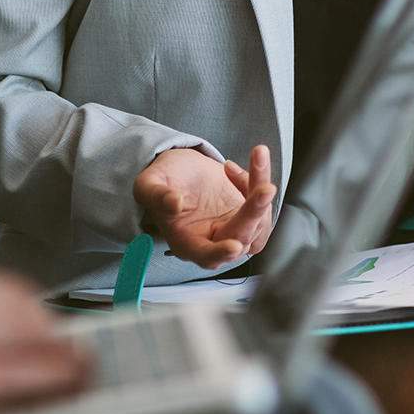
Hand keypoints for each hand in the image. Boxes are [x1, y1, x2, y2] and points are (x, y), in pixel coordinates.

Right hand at [132, 144, 275, 267]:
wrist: (181, 171)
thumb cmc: (163, 181)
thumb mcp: (149, 184)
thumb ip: (156, 195)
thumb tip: (173, 203)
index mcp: (186, 241)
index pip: (205, 255)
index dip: (219, 254)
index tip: (233, 247)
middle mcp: (213, 240)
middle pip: (240, 237)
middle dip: (254, 213)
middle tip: (264, 189)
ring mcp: (233, 228)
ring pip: (259, 223)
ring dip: (262, 193)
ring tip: (257, 157)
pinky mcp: (248, 214)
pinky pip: (264, 205)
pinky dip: (262, 181)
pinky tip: (253, 164)